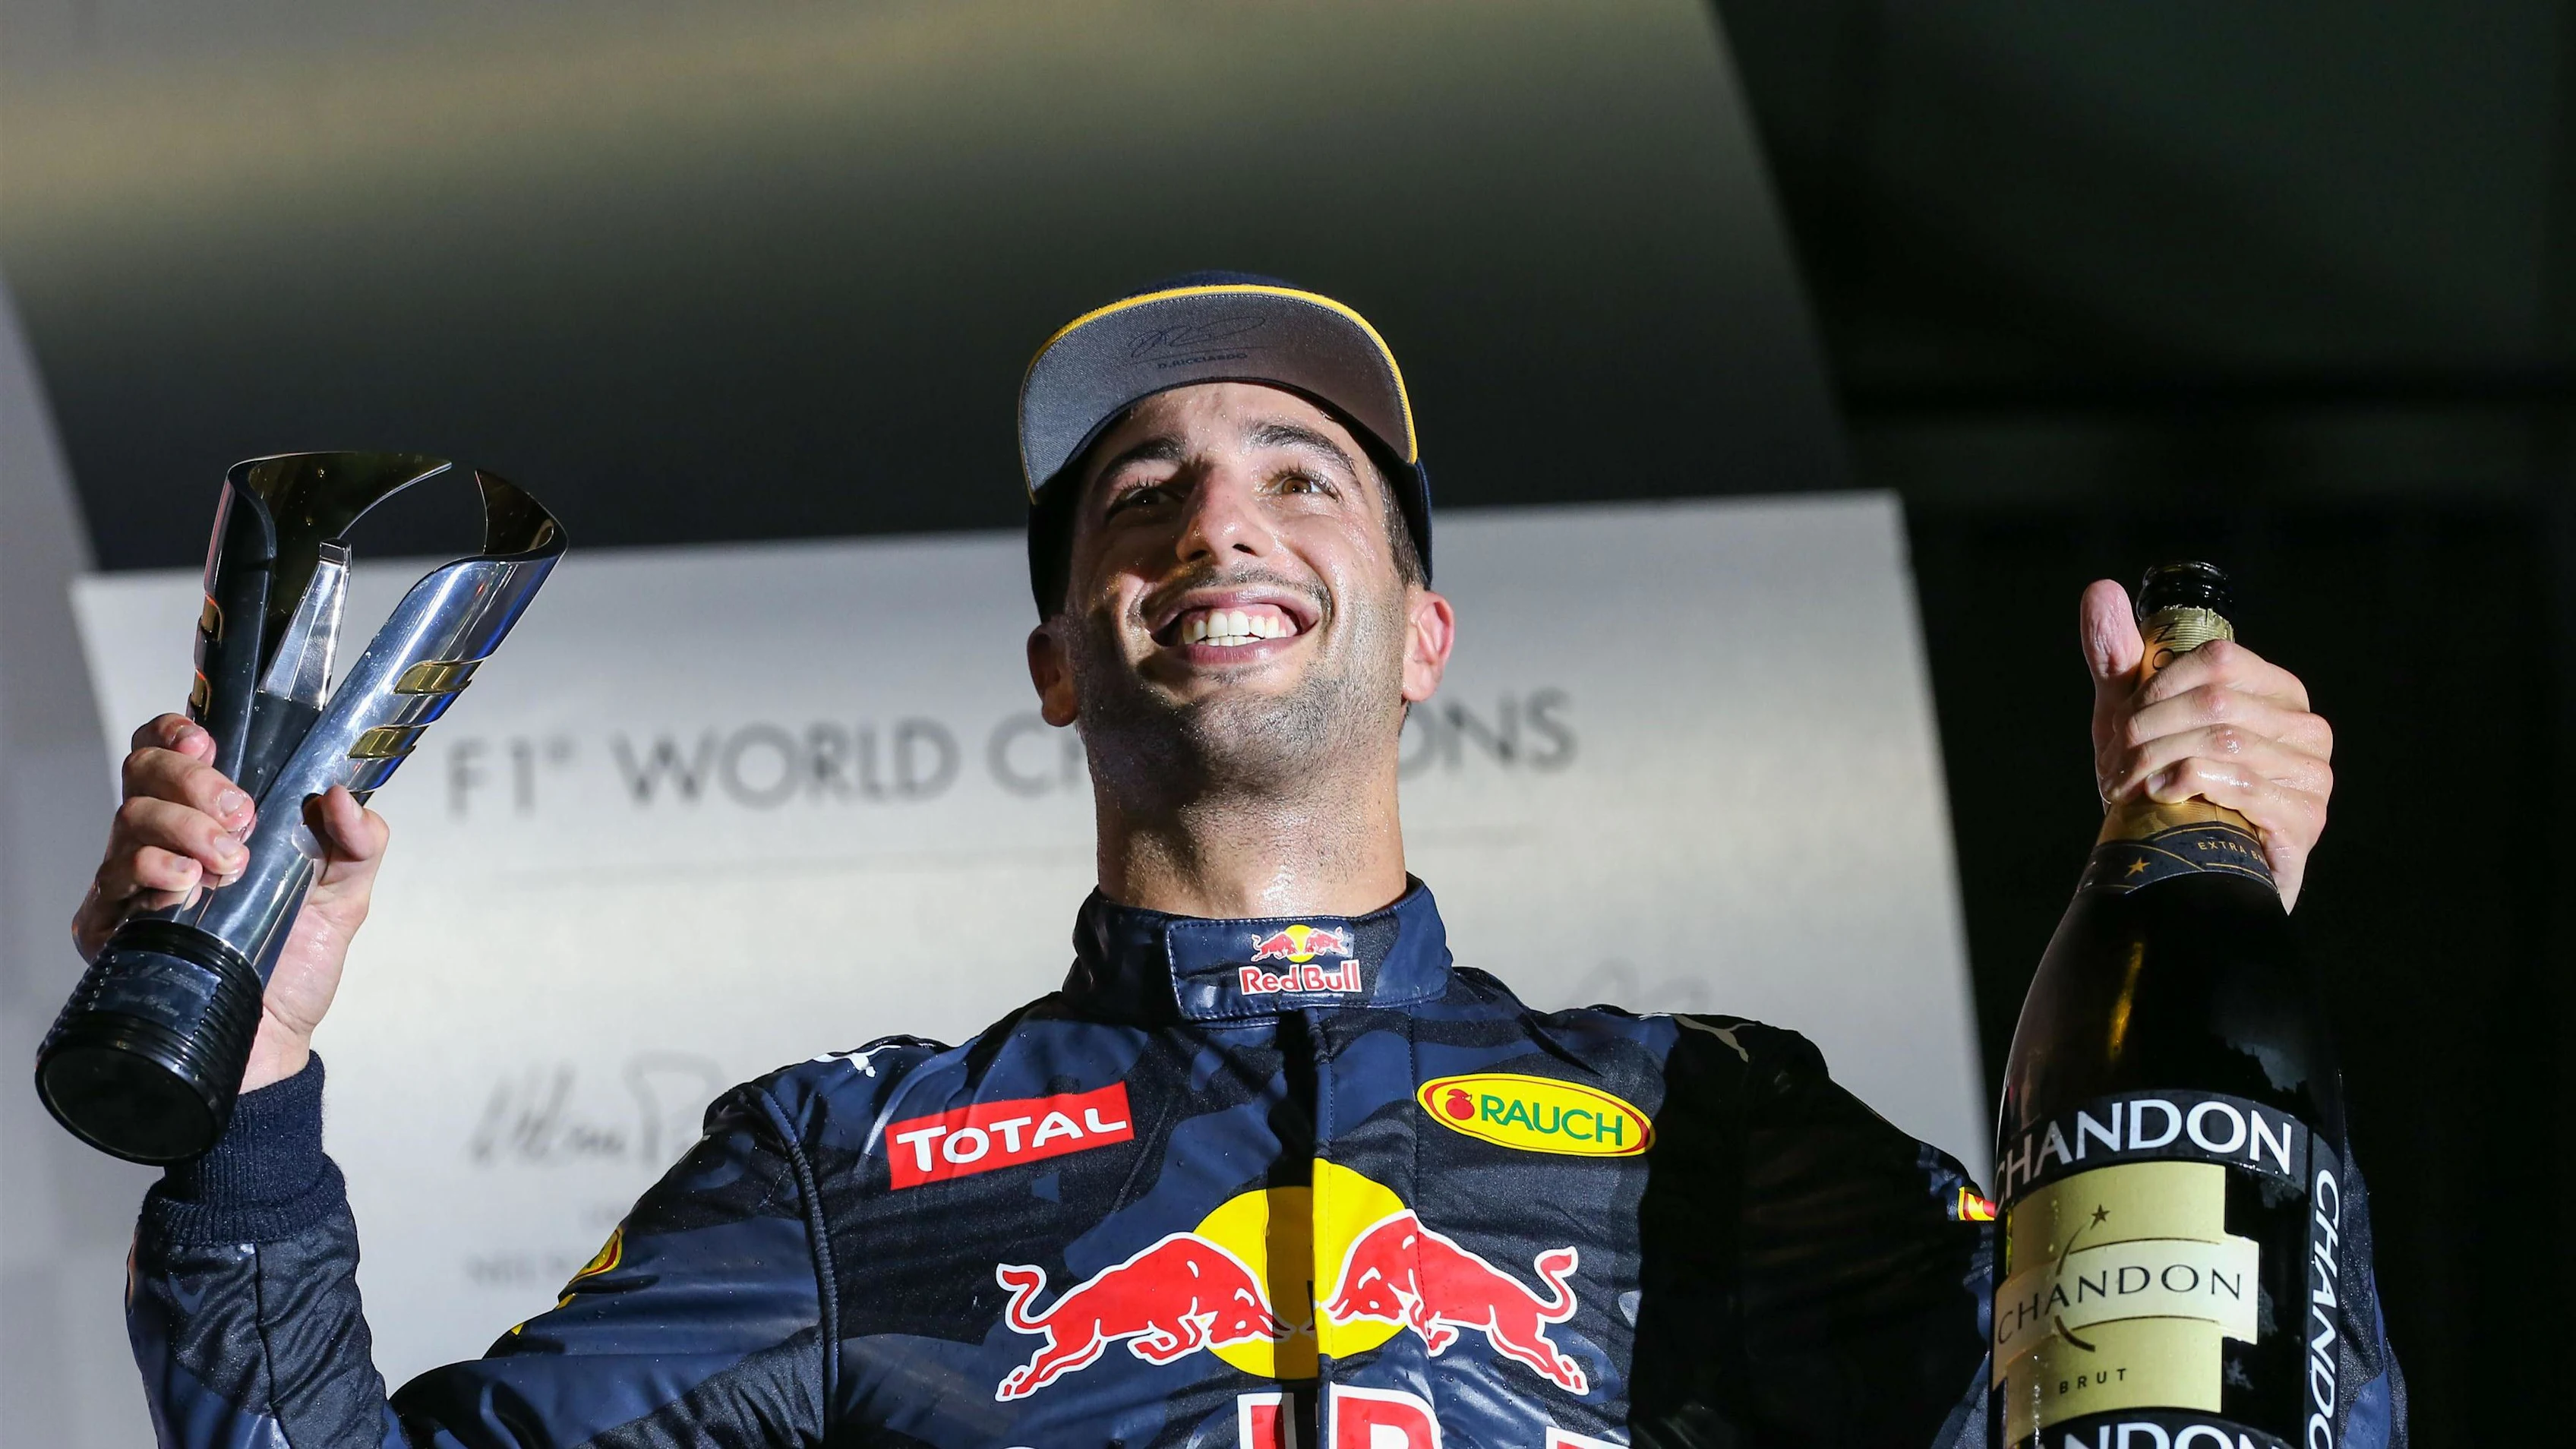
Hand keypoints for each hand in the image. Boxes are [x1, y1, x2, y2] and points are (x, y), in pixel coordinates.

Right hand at [72, 713, 390, 1091]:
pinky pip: (110, 884)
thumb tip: (341, 794)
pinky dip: (149, 874)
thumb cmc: (297, 960)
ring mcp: (134, 882)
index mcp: (213, 818)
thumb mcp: (347, 893)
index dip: (179, 734)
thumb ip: (359, 840)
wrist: (274, 1039)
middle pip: (145, 772)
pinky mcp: (114, 928)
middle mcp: (167, 840)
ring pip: (129, 819)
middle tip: (241, 818)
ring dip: (183, 829)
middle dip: (194, 782)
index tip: (209, 743)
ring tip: (228, 866)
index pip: (173, 750)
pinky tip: (183, 889)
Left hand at [2082, 580, 2334, 908]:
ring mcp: (2310, 772)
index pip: (2219, 658)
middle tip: (2119, 763)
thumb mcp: (2133, 715)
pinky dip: (2188, 784)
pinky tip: (2163, 797)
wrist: (2184, 864)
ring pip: (2222, 741)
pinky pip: (2241, 782)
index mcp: (2274, 691)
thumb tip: (2101, 591)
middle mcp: (2304, 725)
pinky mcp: (2304, 817)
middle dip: (2148, 732)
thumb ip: (2120, 656)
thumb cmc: (2165, 784)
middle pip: (2215, 702)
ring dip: (2159, 762)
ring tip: (2133, 785)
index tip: (2124, 719)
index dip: (2159, 686)